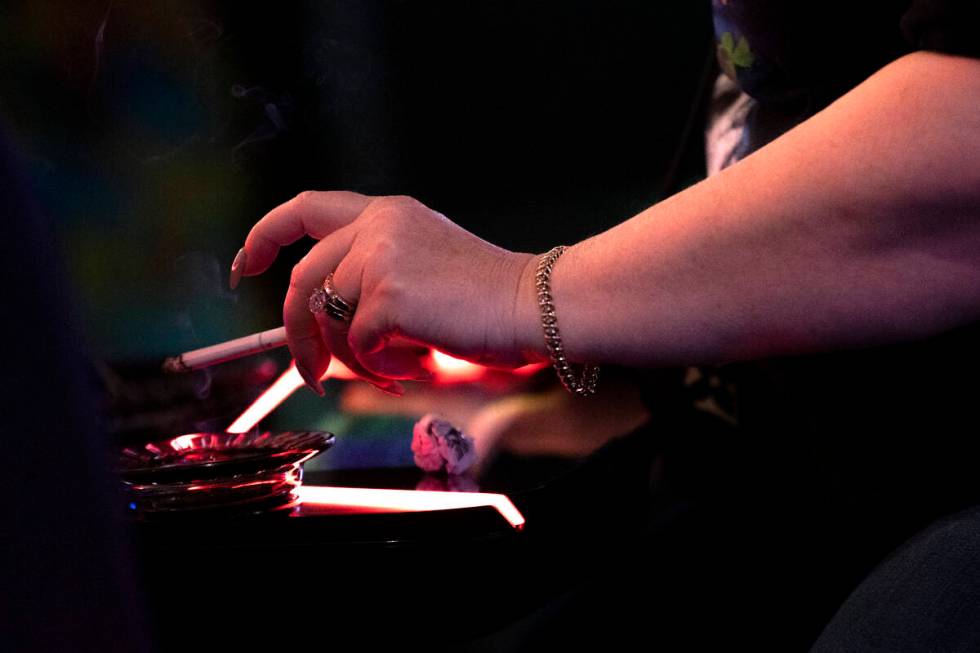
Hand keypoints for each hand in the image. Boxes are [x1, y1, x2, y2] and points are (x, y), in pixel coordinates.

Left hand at [234, 191, 537, 393]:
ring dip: (354, 359)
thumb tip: (324, 332)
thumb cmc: (488, 297)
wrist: (536, 304)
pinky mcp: (388, 296)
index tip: (246, 266)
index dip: (264, 236)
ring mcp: (380, 258)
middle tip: (310, 373)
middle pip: (302, 281)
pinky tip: (416, 363)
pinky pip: (357, 346)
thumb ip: (372, 279)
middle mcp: (377, 226)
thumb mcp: (423, 265)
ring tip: (397, 367)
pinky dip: (381, 367)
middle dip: (297, 336)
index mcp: (385, 212)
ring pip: (328, 321)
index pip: (304, 209)